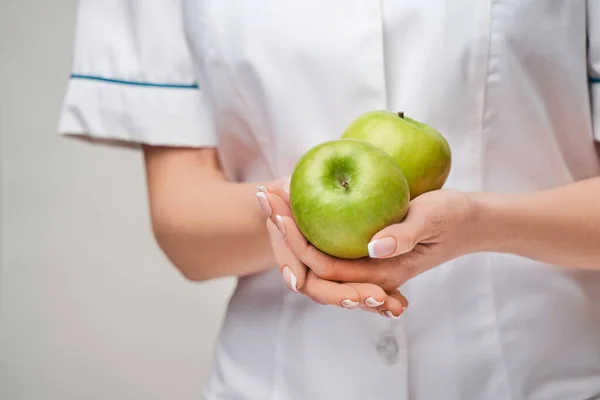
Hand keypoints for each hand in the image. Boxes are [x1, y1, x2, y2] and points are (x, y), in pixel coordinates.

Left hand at [259, 185, 478, 316]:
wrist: (469, 221)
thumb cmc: (453, 219)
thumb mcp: (432, 220)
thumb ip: (405, 235)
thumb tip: (374, 246)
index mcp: (379, 274)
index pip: (324, 267)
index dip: (296, 240)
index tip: (279, 208)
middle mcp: (366, 273)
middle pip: (310, 263)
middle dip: (282, 232)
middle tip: (265, 194)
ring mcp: (363, 261)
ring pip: (314, 252)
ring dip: (290, 225)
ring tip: (271, 192)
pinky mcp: (362, 247)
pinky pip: (327, 239)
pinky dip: (306, 220)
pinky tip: (294, 194)